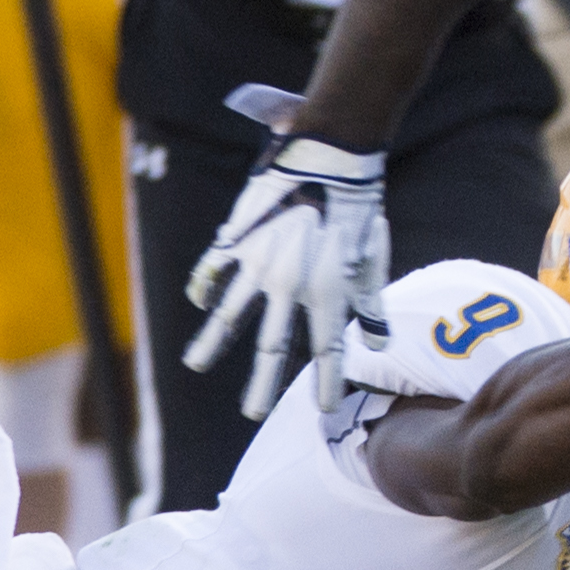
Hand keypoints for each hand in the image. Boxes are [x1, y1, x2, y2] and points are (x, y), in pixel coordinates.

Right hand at [185, 134, 389, 417]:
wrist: (330, 156)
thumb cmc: (358, 208)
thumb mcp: (372, 257)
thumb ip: (371, 304)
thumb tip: (376, 346)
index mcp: (328, 291)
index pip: (326, 350)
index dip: (325, 381)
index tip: (323, 408)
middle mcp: (289, 286)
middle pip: (272, 346)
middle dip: (262, 384)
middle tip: (252, 413)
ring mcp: (259, 263)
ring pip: (229, 313)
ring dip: (210, 342)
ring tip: (193, 364)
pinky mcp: (240, 238)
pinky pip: (214, 270)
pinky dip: (204, 286)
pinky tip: (198, 302)